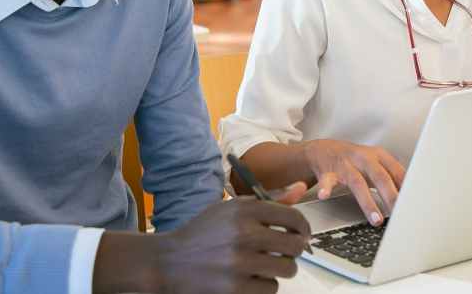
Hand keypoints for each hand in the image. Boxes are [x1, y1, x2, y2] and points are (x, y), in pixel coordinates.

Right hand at [152, 196, 311, 293]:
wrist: (169, 262)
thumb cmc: (203, 233)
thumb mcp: (231, 209)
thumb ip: (268, 201)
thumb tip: (299, 187)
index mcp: (244, 210)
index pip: (293, 218)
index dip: (303, 228)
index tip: (301, 234)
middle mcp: (244, 234)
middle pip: (295, 246)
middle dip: (294, 250)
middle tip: (284, 252)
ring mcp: (240, 263)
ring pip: (287, 269)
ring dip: (279, 268)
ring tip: (263, 264)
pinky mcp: (236, 289)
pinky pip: (271, 288)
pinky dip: (264, 285)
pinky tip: (249, 277)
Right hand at [302, 139, 405, 225]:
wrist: (323, 149)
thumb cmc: (355, 161)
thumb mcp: (376, 164)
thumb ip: (393, 178)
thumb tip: (413, 198)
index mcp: (379, 155)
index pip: (397, 172)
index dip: (407, 188)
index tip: (415, 205)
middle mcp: (363, 157)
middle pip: (381, 177)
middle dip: (391, 197)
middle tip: (400, 215)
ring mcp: (346, 164)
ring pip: (358, 183)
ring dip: (368, 202)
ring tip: (376, 220)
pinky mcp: (329, 171)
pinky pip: (328, 180)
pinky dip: (326, 188)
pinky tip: (324, 195)